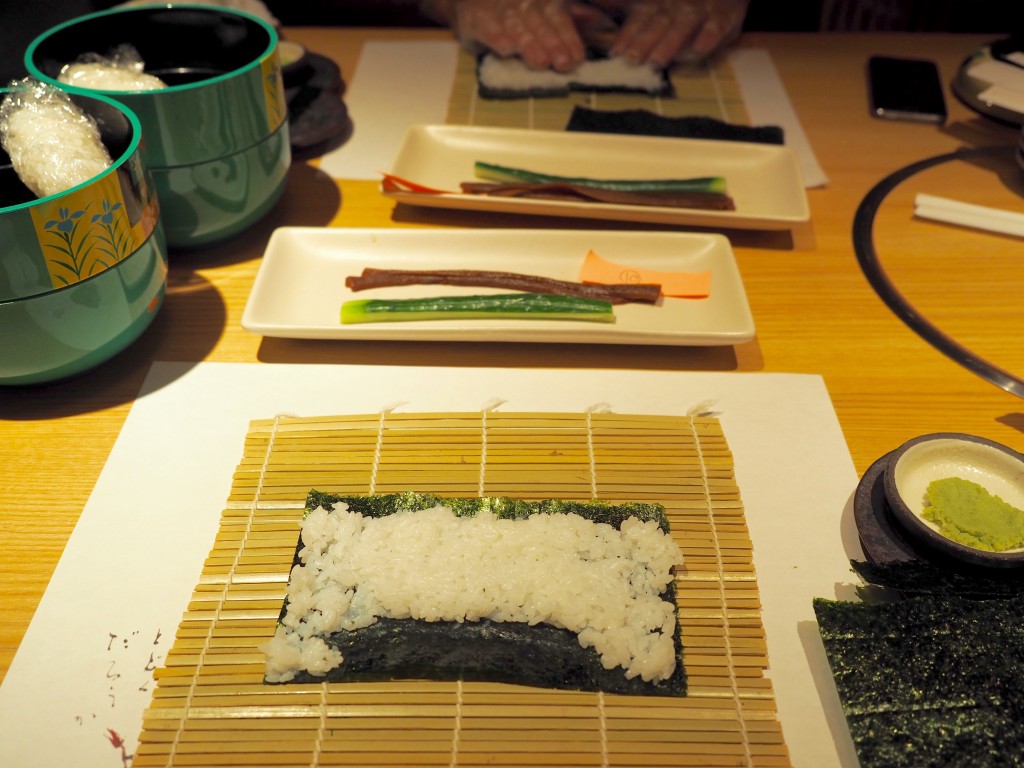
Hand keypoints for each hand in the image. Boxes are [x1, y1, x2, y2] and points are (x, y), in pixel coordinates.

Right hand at [437, 0, 587, 70]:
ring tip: (540, 61)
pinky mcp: (475, 16)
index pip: (558, 18)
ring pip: (516, 26)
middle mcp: (522, 2)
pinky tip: (505, 48)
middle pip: (540, 23)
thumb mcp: (540, 13)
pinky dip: (496, 36)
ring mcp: (498, 7)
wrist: (470, 2)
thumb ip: (562, 24)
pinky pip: (487, 26)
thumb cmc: (511, 14)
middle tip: (560, 63)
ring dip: (529, 44)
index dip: (568, 38)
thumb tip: (591, 30)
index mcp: (542, 1)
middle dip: (552, 43)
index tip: (575, 60)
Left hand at [596, 0, 750, 65]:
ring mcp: (699, 10)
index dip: (628, 34)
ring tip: (656, 61)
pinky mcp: (724, 16)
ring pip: (682, 26)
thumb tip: (587, 5)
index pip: (639, 19)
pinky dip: (709, 37)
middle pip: (657, 23)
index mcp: (656, 4)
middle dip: (644, 41)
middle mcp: (675, 6)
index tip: (616, 52)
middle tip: (631, 58)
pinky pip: (716, 26)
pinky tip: (700, 48)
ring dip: (669, 44)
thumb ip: (619, 4)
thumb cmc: (678, 2)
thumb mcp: (649, 3)